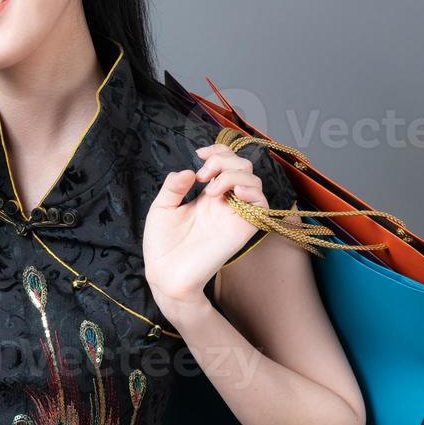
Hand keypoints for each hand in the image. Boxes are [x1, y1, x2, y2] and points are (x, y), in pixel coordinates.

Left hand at [142, 142, 264, 303]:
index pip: (226, 163)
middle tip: (203, 177)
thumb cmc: (162, 244)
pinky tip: (229, 193)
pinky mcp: (242, 229)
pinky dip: (250, 191)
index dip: (218, 150)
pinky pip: (261, 205)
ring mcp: (234, 215)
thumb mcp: (162, 207)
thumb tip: (189, 170)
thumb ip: (174, 186)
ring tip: (212, 188)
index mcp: (207, 196)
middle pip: (243, 167)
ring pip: (254, 181)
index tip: (200, 154)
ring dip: (234, 174)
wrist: (164, 274)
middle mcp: (225, 203)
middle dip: (224, 160)